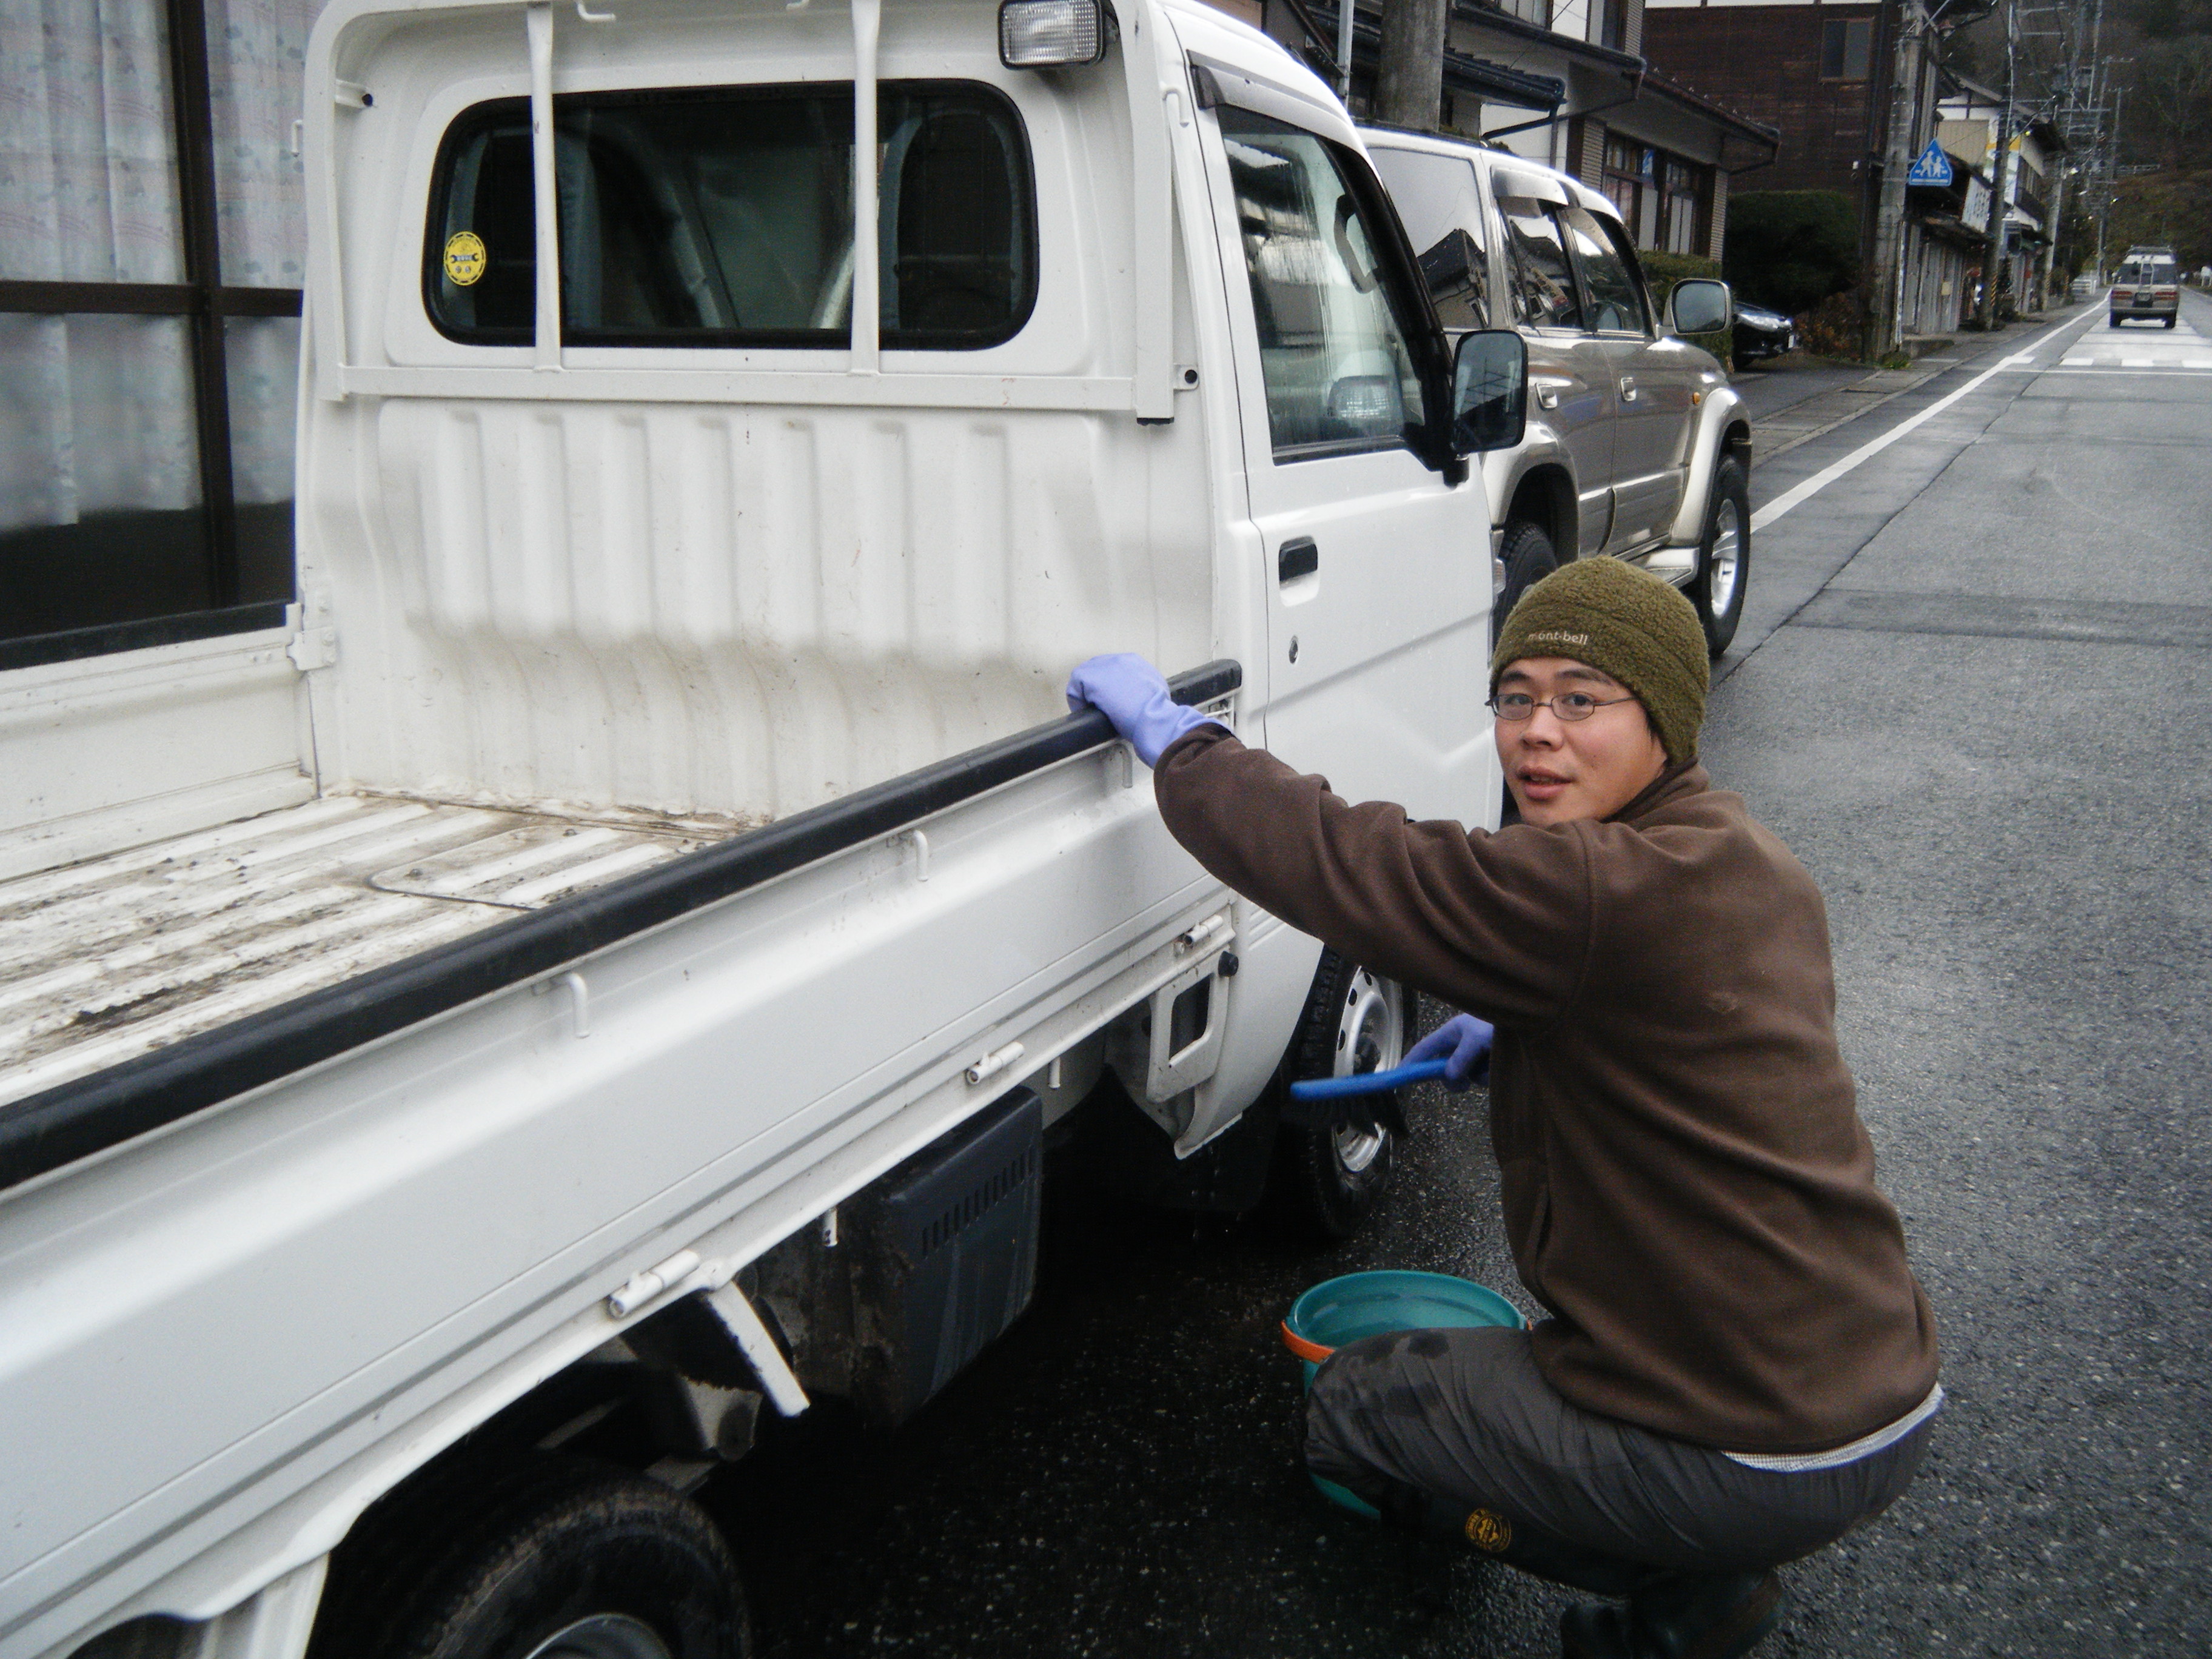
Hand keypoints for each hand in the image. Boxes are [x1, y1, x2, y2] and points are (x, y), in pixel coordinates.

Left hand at [1065, 653, 1217, 767]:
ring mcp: (1104, 666)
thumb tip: (1137, 699)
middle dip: (1095, 689)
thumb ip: (1143, 689)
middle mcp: (1119, 660)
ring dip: (1085, 694)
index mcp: (1135, 662)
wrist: (1154, 717)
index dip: (1108, 688)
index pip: (1112, 671)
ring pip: (1084, 678)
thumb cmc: (1157, 712)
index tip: (1110, 703)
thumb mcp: (1156, 692)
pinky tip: (1085, 712)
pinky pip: (1074, 688)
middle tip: (1098, 707)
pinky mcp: (1091, 677)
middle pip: (1096, 671)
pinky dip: (1076, 701)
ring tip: (1091, 711)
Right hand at [1406, 1013, 1492, 1089]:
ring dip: (1479, 1076)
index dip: (1411, 1061)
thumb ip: (1461, 1057)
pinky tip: (1500, 1066)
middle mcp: (1461, 1044)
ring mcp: (1476, 1054)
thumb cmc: (1499, 1023)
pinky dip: (1491, 1076)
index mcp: (1452, 1032)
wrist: (1528, 1021)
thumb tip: (1449, 1075)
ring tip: (1493, 1064)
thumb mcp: (1477, 1037)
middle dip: (1453, 1079)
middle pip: (1445, 1068)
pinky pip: (1483, 1077)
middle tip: (1464, 1085)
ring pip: (1466, 1075)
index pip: (1425, 1048)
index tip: (1399, 1076)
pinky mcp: (1489, 1063)